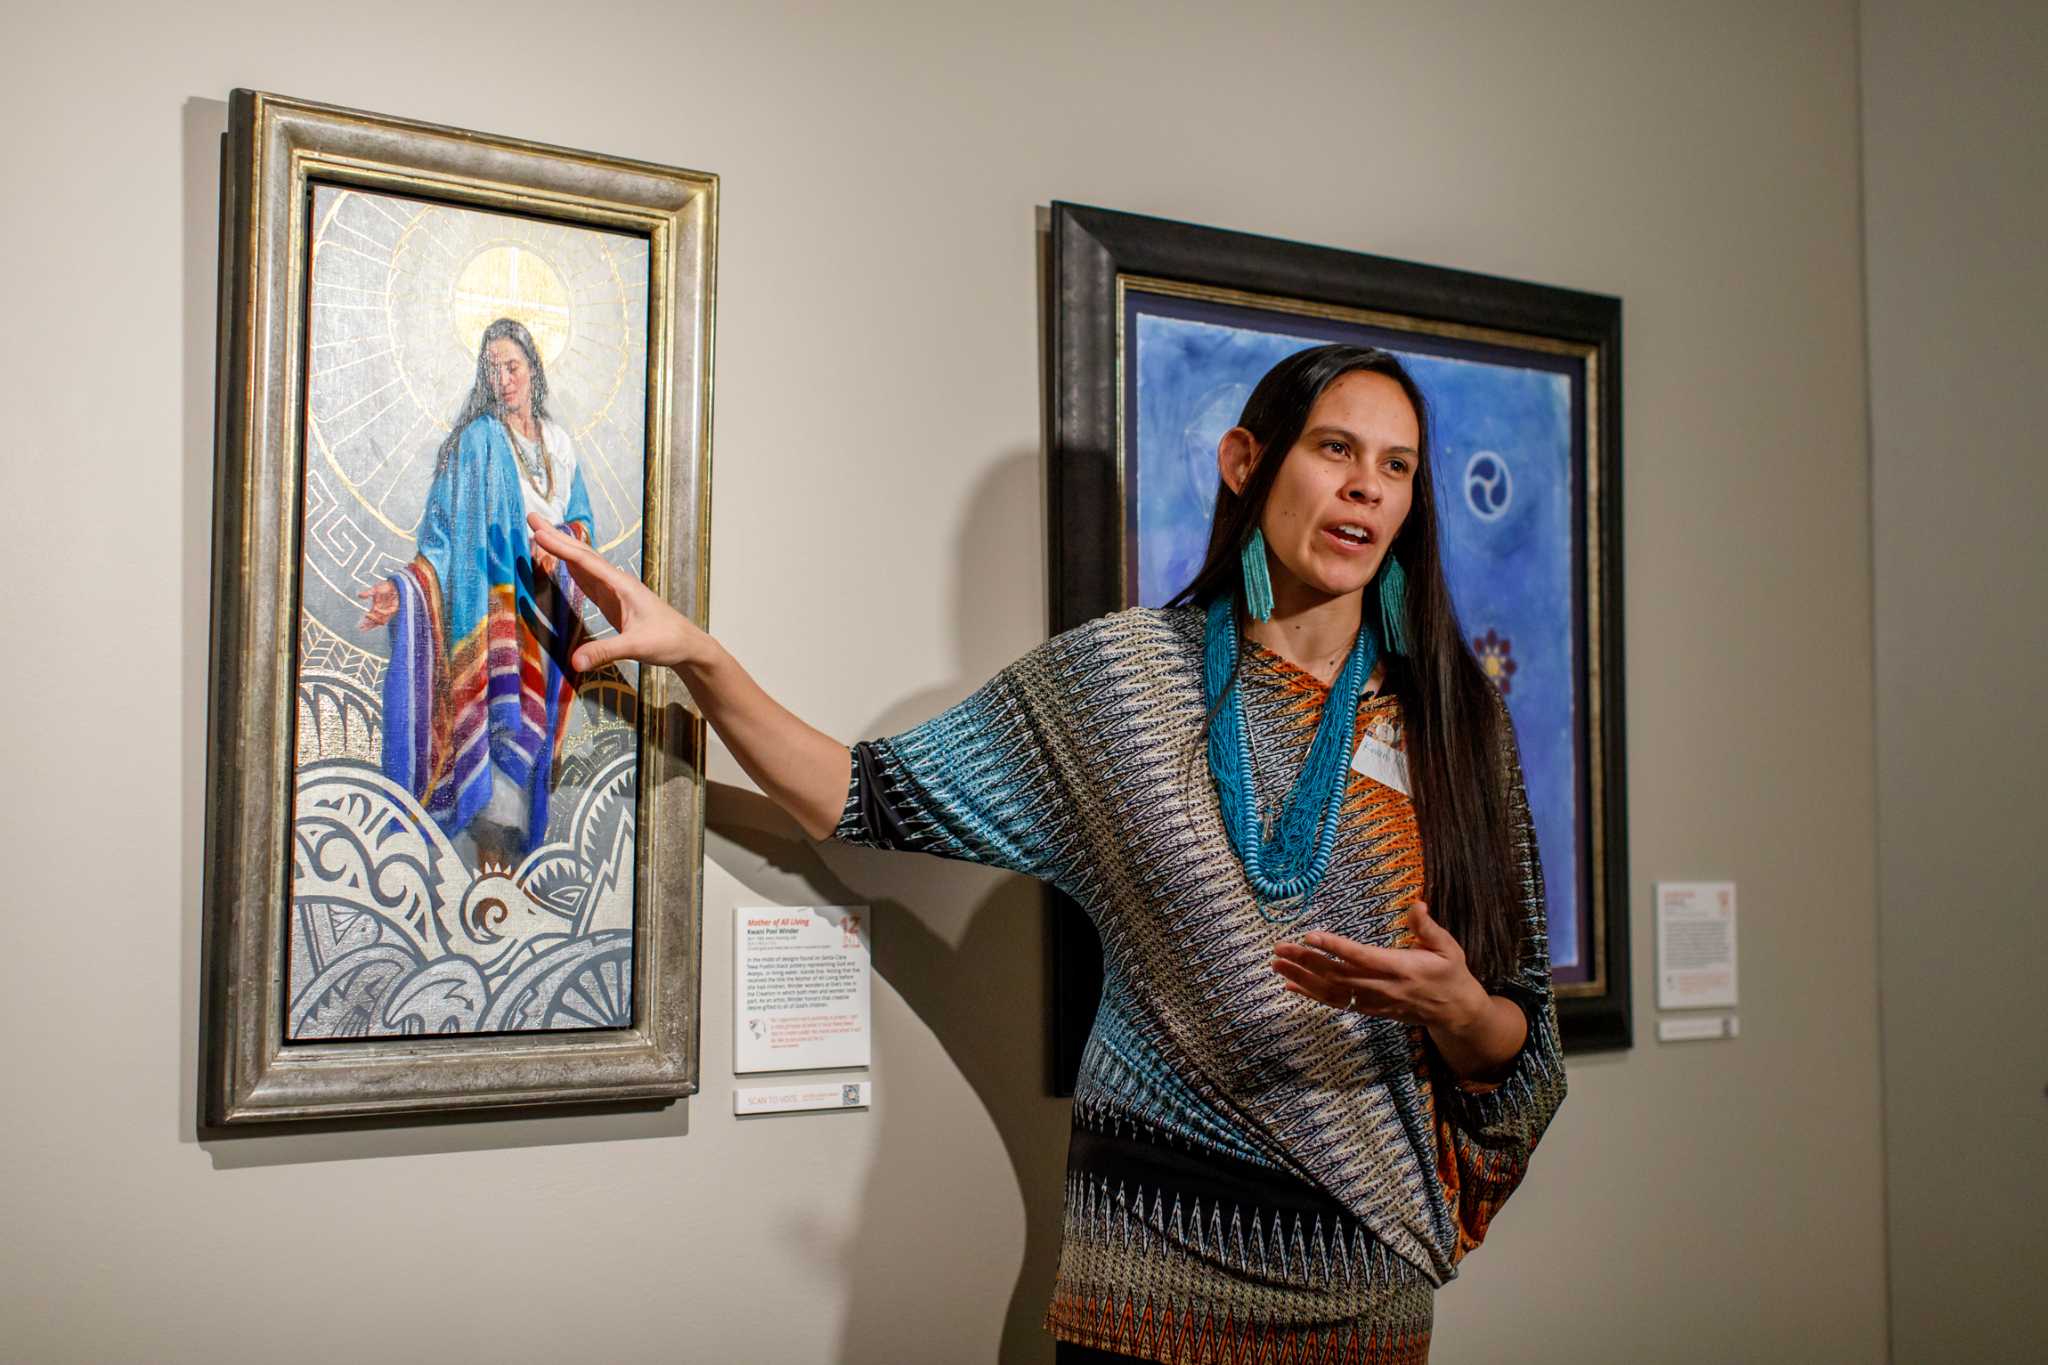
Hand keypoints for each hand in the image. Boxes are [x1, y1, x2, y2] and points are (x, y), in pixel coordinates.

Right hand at [357, 580, 398, 630]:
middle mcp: (382, 612)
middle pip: (375, 622)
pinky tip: (376, 610)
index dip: (366, 623)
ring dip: (374, 620)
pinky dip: (381, 612)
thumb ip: (367, 593)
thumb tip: (359, 595)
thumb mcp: (375, 590)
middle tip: (362, 627)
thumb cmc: (386, 586)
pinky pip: (387, 613)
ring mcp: (388, 611)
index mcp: (377, 609)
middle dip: (368, 625)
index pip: (371, 619)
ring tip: (366, 617)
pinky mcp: (395, 608)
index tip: (360, 626)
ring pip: (381, 620)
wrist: (396, 584)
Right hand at [525, 513, 705, 671]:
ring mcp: (614, 590)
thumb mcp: (636, 647)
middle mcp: (616, 582)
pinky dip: (570, 567)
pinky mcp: (612, 601)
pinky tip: (561, 561)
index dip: (560, 547)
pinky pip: (587, 579)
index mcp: (622, 585)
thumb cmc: (668, 641)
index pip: (585, 562)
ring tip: (539, 532)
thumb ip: (605, 652)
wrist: (686, 645)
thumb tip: (575, 661)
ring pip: (583, 564)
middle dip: (555, 537)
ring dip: (560, 548)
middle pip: (581, 555)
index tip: (538, 532)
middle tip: (531, 518)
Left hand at [1272, 901, 1528, 1081]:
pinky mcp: (1367, 1010)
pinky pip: (1334, 1002)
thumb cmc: (1450, 975)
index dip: (1335, 947)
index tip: (1311, 935)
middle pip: (1337, 974)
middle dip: (1306, 960)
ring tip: (1276, 963)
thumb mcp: (1447, 948)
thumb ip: (1428, 928)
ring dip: (1301, 977)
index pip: (1361, 956)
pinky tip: (1290, 984)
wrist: (1454, 1012)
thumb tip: (1417, 904)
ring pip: (1331, 991)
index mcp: (1399, 968)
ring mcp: (1372, 1001)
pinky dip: (1310, 994)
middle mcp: (1381, 987)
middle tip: (1280, 947)